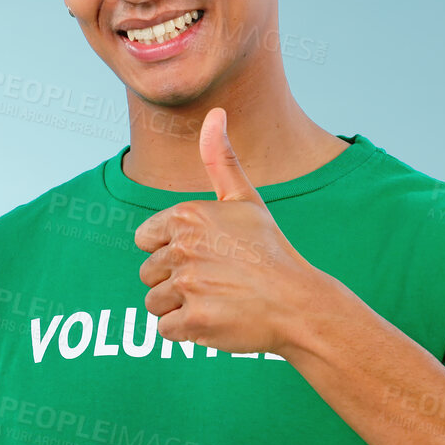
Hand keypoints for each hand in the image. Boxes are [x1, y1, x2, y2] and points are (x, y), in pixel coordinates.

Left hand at [132, 107, 344, 355]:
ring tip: (217, 300)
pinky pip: (166, 330)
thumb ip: (221, 160)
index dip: (170, 251)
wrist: (300, 304)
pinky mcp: (194, 321)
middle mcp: (183, 248)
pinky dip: (187, 331)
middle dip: (175, 282)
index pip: (145, 240)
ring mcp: (188, 286)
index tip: (203, 256)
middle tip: (215, 281)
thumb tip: (215, 113)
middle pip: (148, 273)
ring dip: (180, 307)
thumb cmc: (270, 252)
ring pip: (154, 302)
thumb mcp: (246, 201)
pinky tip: (216, 320)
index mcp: (187, 216)